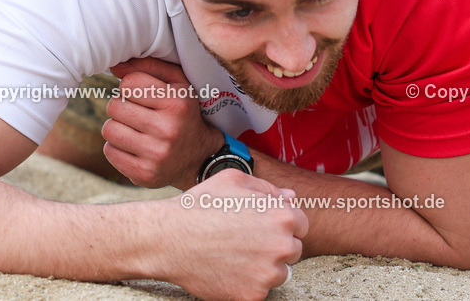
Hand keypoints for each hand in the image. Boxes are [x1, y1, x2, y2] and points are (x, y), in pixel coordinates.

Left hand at [102, 58, 222, 188]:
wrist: (200, 157)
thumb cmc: (184, 113)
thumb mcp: (178, 83)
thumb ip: (149, 66)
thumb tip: (115, 66)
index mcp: (177, 102)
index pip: (128, 83)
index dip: (131, 88)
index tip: (142, 95)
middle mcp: (168, 129)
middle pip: (114, 106)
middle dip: (122, 107)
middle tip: (137, 113)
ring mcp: (156, 154)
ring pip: (108, 129)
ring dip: (118, 127)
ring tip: (135, 130)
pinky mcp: (144, 174)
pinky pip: (109, 152)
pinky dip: (117, 148)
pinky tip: (135, 147)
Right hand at [156, 170, 305, 299]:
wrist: (168, 239)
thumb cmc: (200, 205)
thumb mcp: (233, 180)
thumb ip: (267, 188)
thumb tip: (289, 197)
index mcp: (282, 216)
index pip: (301, 224)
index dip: (282, 223)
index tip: (263, 226)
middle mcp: (281, 246)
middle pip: (293, 250)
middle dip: (275, 245)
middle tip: (245, 240)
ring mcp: (268, 274)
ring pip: (278, 273)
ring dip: (264, 266)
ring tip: (235, 254)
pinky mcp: (252, 296)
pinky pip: (259, 290)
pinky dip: (246, 283)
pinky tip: (227, 268)